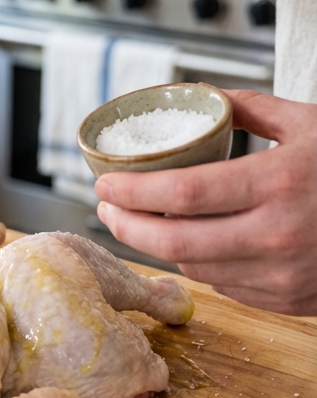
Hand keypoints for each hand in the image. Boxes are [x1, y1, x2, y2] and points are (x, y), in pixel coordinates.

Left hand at [94, 91, 316, 315]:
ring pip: (195, 268)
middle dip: (126, 226)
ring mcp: (284, 276)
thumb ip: (251, 108)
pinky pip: (225, 286)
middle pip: (174, 241)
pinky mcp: (290, 301)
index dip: (130, 191)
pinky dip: (200, 265)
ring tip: (142, 221)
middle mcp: (278, 236)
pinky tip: (191, 243)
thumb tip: (201, 96)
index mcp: (279, 183)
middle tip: (105, 208)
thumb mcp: (310, 123)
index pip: (180, 193)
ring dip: (159, 247)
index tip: (103, 182)